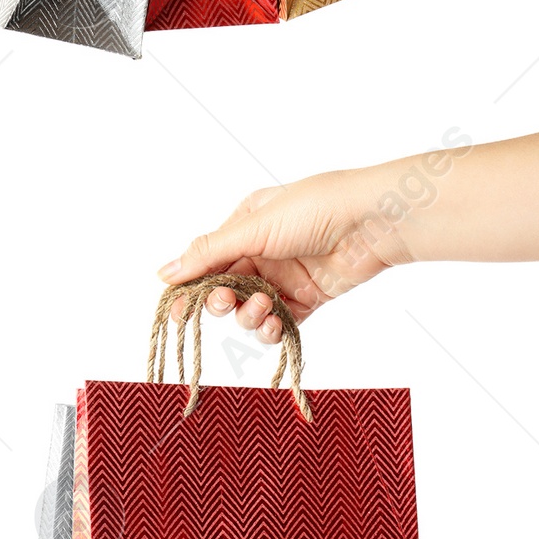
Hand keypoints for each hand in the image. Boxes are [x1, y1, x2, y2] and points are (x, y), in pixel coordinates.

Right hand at [157, 166, 414, 335]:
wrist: (374, 221)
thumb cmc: (316, 209)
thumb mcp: (254, 227)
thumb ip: (209, 253)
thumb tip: (164, 273)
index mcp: (246, 224)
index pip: (208, 259)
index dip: (192, 285)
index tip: (178, 310)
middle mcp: (263, 250)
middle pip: (227, 287)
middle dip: (222, 301)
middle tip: (226, 303)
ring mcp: (286, 275)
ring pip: (251, 308)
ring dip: (250, 315)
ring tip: (263, 308)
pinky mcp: (308, 297)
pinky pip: (279, 321)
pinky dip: (272, 328)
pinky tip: (274, 324)